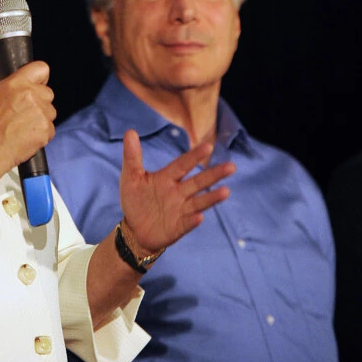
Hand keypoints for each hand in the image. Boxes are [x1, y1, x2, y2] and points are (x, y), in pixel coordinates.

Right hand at [0, 61, 55, 176]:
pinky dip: (41, 132)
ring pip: (50, 111)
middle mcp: (31, 96)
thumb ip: (4, 87)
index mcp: (16, 84)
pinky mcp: (45, 131)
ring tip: (22, 126)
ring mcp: (40, 114)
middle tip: (23, 111)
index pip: (41, 68)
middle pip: (47, 92)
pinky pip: (50, 128)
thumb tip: (13, 86)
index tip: (37, 82)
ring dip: (40, 117)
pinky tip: (25, 135)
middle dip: (39, 100)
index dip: (39, 77)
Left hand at [119, 130, 234, 255]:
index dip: (194, 156)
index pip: (183, 165)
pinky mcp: (177, 227)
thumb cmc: (136, 200)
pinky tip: (199, 217)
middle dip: (214, 174)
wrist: (135, 229)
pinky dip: (192, 220)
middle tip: (231, 166)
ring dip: (212, 197)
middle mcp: (178, 193)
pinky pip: (186, 223)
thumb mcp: (131, 177)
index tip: (208, 146)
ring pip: (199, 202)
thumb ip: (132, 156)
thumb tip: (130, 132)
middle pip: (198, 182)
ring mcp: (180, 210)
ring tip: (226, 191)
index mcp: (167, 178)